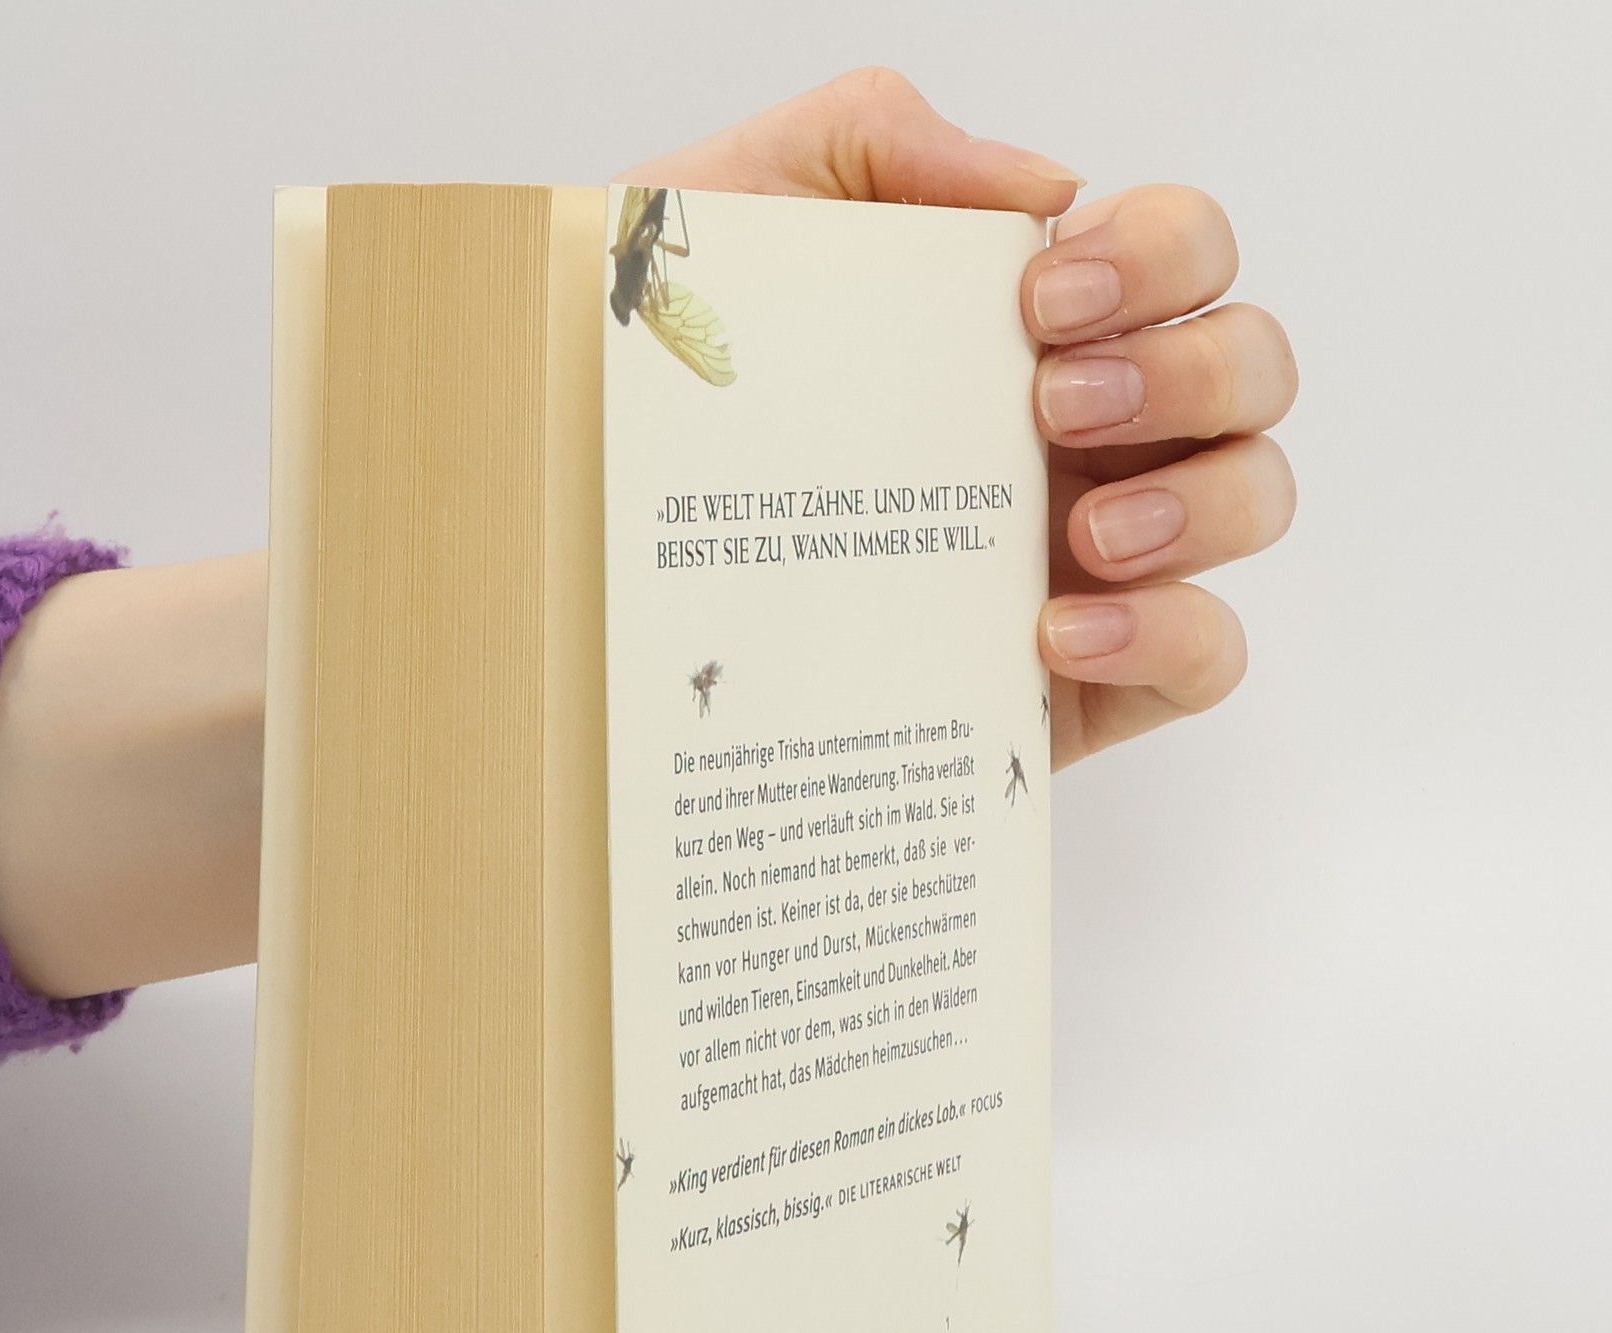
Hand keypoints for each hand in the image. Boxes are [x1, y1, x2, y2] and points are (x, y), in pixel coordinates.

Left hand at [619, 68, 1297, 768]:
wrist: (592, 544)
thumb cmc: (668, 383)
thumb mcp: (736, 216)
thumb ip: (874, 139)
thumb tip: (1047, 186)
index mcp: (1031, 320)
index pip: (1181, 250)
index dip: (1158, 254)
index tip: (1042, 298)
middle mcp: (1085, 429)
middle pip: (1250, 366)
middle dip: (1187, 369)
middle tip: (1050, 404)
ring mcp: (1094, 554)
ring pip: (1254, 498)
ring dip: (1203, 502)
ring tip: (1082, 533)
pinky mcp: (1079, 680)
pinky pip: (1207, 655)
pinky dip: (1171, 635)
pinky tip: (1056, 634)